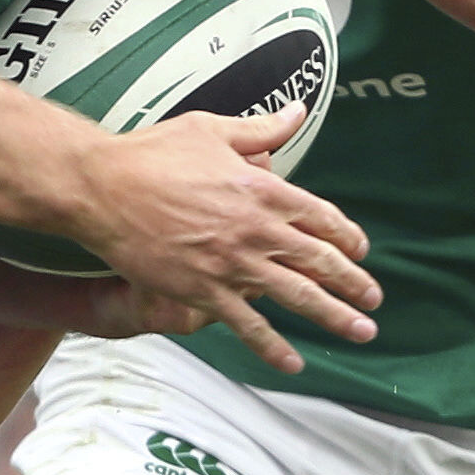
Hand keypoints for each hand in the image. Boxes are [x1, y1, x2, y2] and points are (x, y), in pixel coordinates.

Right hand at [64, 101, 378, 374]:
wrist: (100, 188)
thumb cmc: (151, 154)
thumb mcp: (209, 129)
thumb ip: (260, 128)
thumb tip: (297, 111)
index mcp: (261, 188)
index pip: (321, 217)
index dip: (347, 237)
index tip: (359, 250)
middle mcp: (255, 228)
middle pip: (320, 261)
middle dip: (354, 283)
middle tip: (374, 300)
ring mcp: (231, 263)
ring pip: (296, 296)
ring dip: (334, 317)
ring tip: (361, 332)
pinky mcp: (203, 290)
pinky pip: (247, 325)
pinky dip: (273, 346)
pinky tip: (293, 363)